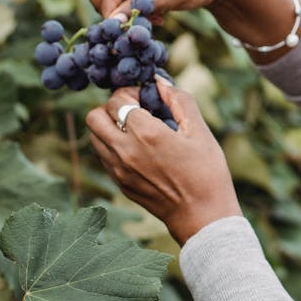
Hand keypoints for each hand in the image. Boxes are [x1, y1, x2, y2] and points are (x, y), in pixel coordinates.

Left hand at [86, 80, 241, 244]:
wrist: (202, 217)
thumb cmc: (207, 173)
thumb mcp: (200, 132)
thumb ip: (180, 101)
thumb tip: (161, 83)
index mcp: (146, 133)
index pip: (117, 99)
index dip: (130, 92)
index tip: (146, 97)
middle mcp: (125, 151)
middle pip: (94, 116)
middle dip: (111, 107)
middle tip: (134, 111)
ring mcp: (119, 170)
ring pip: (94, 137)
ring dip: (109, 127)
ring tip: (134, 130)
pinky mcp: (120, 184)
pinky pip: (103, 156)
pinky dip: (113, 146)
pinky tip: (138, 150)